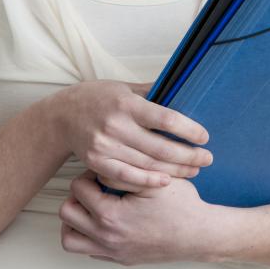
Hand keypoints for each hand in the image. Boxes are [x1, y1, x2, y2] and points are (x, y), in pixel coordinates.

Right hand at [54, 81, 211, 192]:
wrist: (61, 117)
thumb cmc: (99, 97)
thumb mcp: (125, 87)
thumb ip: (152, 91)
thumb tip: (182, 87)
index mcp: (128, 103)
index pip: (166, 119)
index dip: (189, 130)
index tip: (204, 137)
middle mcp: (116, 125)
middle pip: (161, 147)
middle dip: (188, 155)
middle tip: (207, 159)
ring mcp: (105, 146)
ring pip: (147, 164)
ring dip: (175, 170)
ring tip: (194, 171)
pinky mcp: (96, 163)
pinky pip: (126, 177)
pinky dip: (148, 181)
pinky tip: (166, 181)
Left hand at [59, 170, 216, 264]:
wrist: (199, 235)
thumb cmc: (181, 207)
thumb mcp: (156, 178)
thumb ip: (126, 170)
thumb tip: (104, 163)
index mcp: (111, 215)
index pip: (78, 189)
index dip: (89, 173)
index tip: (104, 169)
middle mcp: (106, 237)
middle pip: (67, 213)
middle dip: (77, 195)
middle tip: (95, 186)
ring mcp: (112, 251)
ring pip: (71, 239)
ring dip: (77, 219)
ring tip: (94, 205)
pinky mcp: (119, 259)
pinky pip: (89, 250)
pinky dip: (89, 235)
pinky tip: (107, 220)